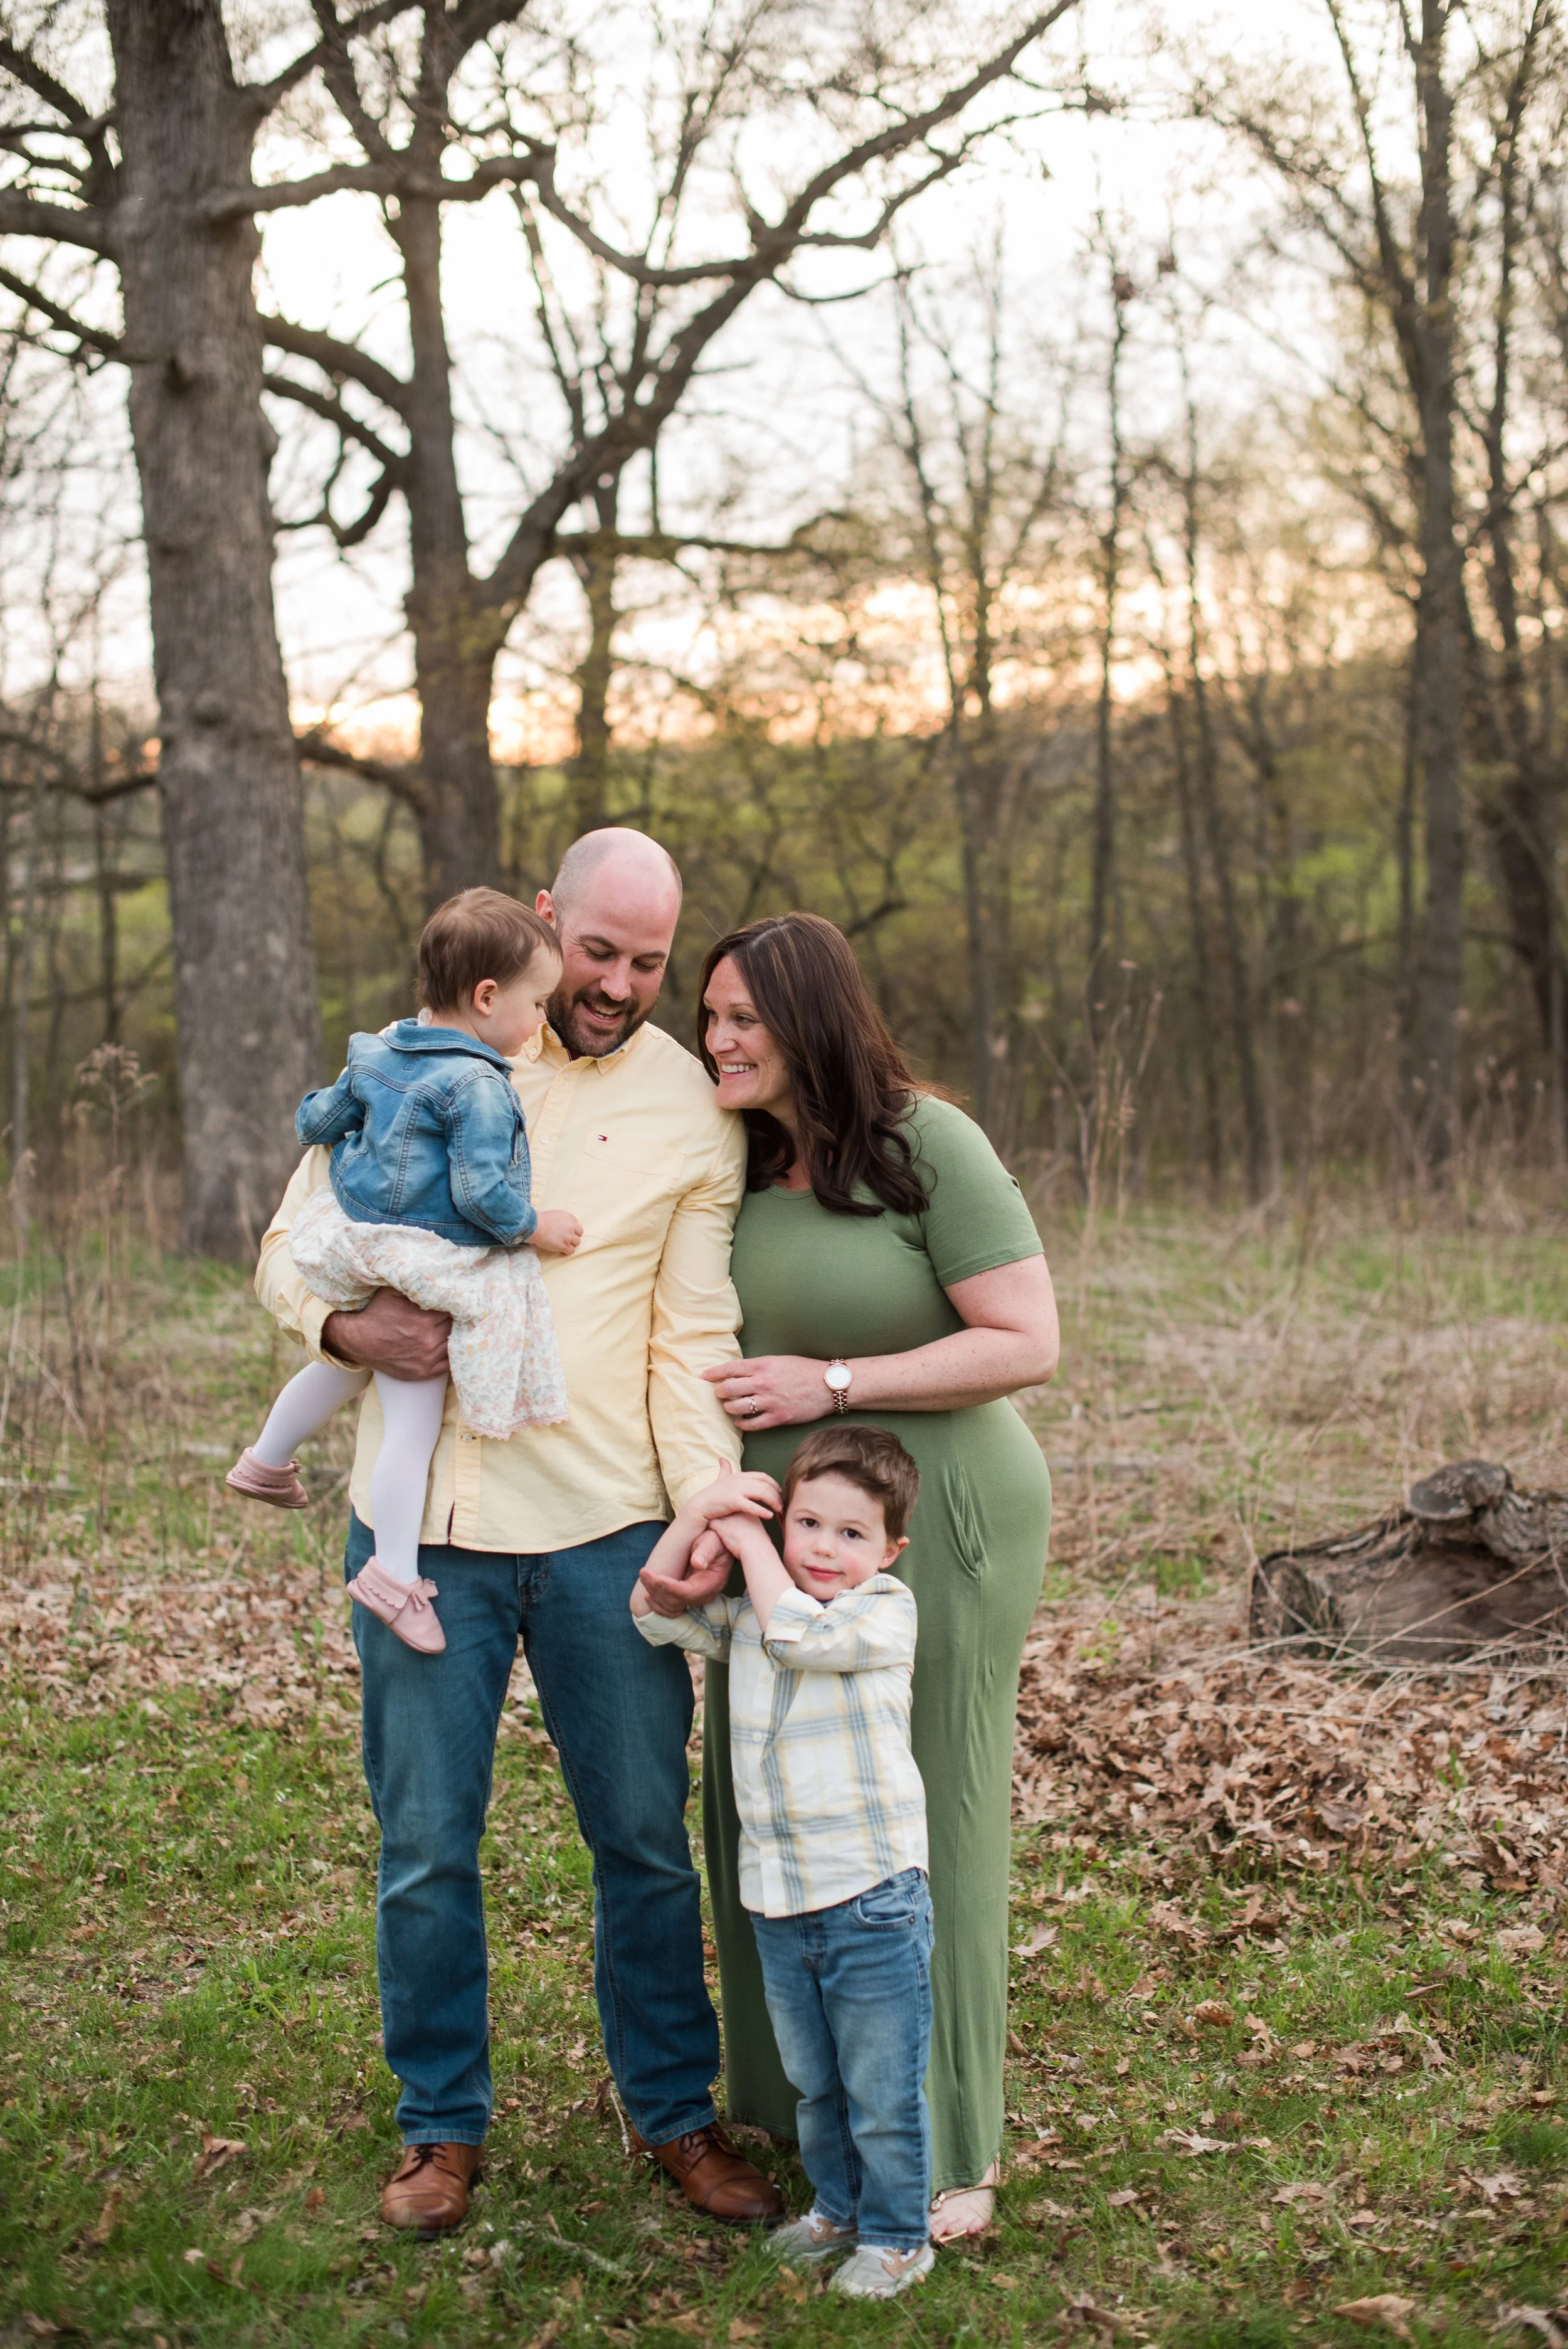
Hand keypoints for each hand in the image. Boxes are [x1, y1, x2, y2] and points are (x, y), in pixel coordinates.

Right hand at [322, 1287, 450, 1379]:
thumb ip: (414, 1285)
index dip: (450, 1303)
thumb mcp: (392, 1292)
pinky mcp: (424, 1372)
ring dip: (453, 1335)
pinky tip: (449, 1345)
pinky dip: (451, 1354)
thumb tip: (436, 1277)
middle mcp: (427, 1340)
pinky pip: (448, 1364)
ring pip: (453, 1343)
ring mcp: (427, 1359)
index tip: (450, 1300)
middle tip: (452, 1313)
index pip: (451, 1308)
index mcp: (424, 1319)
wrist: (359, 1341)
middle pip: (454, 1326)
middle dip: (453, 1318)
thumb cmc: (377, 1313)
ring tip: (449, 1327)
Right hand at [530, 1208, 583, 1255]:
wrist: (535, 1226)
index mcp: (569, 1217)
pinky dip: (567, 1251)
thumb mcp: (555, 1214)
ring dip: (571, 1244)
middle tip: (565, 1238)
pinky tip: (561, 1250)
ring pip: (577, 1242)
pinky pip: (571, 1251)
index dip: (571, 1229)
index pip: (576, 1224)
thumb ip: (563, 1219)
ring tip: (562, 1244)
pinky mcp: (565, 1246)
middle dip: (573, 1236)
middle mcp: (571, 1226)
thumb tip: (563, 1225)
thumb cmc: (540, 1220)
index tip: (566, 1231)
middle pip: (579, 1233)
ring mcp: (569, 1236)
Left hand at [638, 1525, 735, 1616]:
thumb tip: (698, 1564)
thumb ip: (706, 1551)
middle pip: (677, 1601)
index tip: (654, 1576)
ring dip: (655, 1596)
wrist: (718, 1545)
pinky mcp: (688, 1598)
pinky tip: (648, 1594)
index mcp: (712, 1582)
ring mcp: (697, 1599)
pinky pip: (672, 1609)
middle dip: (657, 1589)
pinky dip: (658, 1605)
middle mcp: (705, 1595)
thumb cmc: (715, 1541)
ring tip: (644, 1578)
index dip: (670, 1587)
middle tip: (643, 1572)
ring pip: (672, 1608)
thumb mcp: (712, 1541)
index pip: (688, 1592)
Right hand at [689, 1460, 781, 1526]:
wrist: (700, 1505)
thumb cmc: (712, 1494)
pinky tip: (769, 1516)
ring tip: (779, 1511)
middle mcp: (740, 1480)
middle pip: (766, 1486)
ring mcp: (737, 1490)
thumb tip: (722, 1459)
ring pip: (762, 1494)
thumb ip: (725, 1469)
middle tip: (783, 1505)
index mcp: (740, 1475)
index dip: (774, 1484)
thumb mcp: (720, 1479)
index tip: (780, 1492)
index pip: (763, 1476)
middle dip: (777, 1496)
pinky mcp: (734, 1501)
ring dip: (774, 1503)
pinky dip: (763, 1511)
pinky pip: (752, 1506)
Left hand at [701, 1355, 832, 1430]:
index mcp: (762, 1365)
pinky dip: (742, 1423)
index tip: (703, 1377)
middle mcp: (763, 1382)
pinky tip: (740, 1421)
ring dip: (729, 1408)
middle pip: (728, 1389)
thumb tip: (737, 1373)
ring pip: (736, 1407)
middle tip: (719, 1394)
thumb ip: (758, 1367)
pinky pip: (752, 1424)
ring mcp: (770, 1401)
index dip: (712, 1373)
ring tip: (730, 1407)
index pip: (729, 1369)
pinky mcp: (778, 1417)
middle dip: (719, 1392)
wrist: (827, 1385)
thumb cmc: (803, 1370)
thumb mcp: (778, 1361)